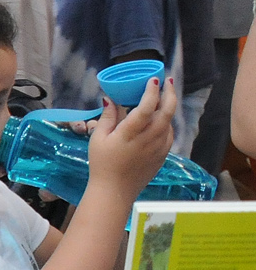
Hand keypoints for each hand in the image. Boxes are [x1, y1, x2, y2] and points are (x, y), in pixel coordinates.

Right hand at [86, 77, 176, 200]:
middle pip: (166, 112)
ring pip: (170, 123)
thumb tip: (110, 99)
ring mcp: (158, 148)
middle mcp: (149, 139)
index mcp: (131, 133)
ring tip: (165, 95)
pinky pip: (169, 134)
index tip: (153, 79)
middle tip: (168, 81)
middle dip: (169, 94)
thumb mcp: (99, 139)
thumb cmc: (102, 163)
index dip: (151, 92)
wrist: (115, 191)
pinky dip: (167, 122)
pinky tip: (161, 118)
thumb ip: (108, 118)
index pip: (146, 108)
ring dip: (169, 107)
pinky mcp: (162, 155)